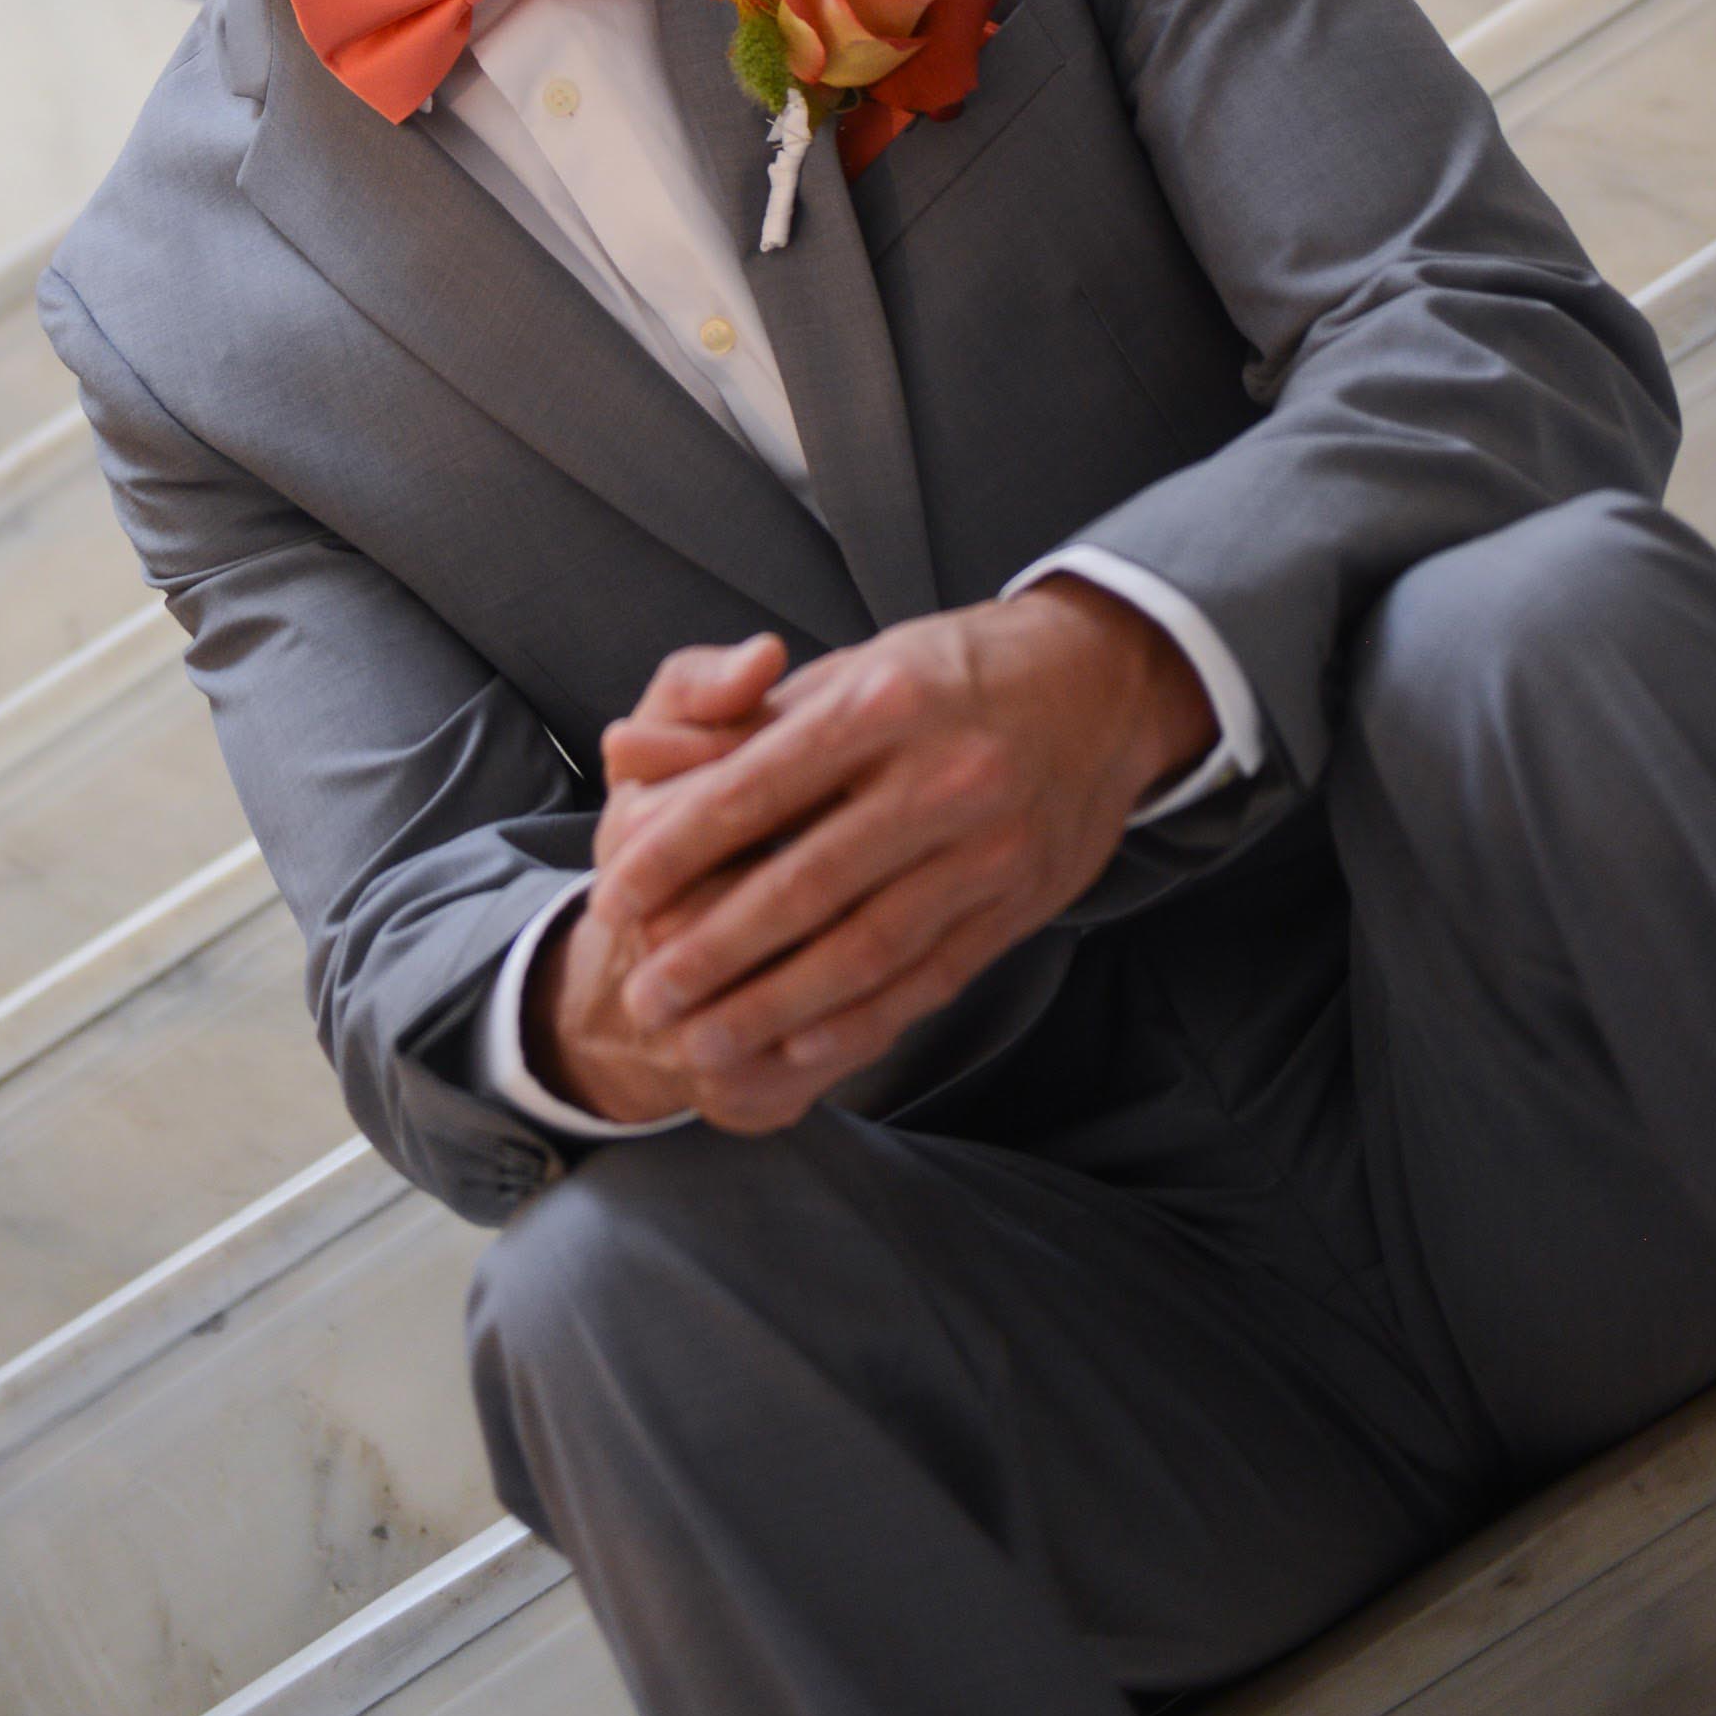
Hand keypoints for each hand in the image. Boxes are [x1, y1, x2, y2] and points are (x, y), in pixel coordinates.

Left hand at [571, 588, 1217, 1133]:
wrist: (1101, 685)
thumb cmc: (945, 674)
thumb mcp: (850, 667)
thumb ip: (740, 720)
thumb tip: (629, 759)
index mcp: (881, 703)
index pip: (755, 788)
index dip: (675, 852)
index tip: (614, 897)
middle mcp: (940, 778)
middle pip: (804, 884)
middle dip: (712, 952)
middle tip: (642, 998)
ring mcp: (989, 850)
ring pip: (864, 948)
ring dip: (773, 1007)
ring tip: (701, 1043)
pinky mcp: (1019, 904)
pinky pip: (928, 978)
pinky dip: (859, 1021)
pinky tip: (798, 1049)